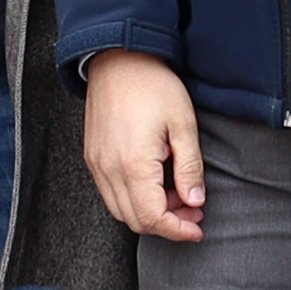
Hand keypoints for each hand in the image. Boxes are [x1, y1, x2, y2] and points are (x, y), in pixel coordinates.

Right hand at [82, 49, 206, 240]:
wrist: (119, 59)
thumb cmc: (153, 85)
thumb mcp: (184, 124)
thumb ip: (190, 168)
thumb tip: (195, 201)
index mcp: (133, 164)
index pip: (153, 218)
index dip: (178, 230)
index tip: (197, 228)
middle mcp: (109, 169)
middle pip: (135, 220)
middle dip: (167, 224)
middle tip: (193, 211)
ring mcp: (97, 165)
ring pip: (121, 210)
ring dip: (149, 212)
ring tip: (177, 195)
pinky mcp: (93, 157)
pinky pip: (110, 193)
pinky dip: (133, 199)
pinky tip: (154, 184)